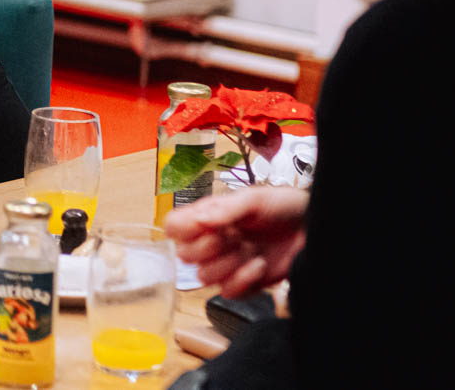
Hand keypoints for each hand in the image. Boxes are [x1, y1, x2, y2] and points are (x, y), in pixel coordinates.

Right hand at [163, 186, 308, 297]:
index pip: (173, 226)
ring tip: (247, 252)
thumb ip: (226, 209)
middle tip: (230, 238)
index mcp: (208, 216)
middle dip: (205, 249)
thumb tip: (198, 219)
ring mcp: (228, 263)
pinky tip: (258, 266)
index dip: (181, 230)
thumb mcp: (255, 199)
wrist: (317, 228)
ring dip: (225, 266)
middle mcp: (213, 240)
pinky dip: (242, 281)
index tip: (202, 227)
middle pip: (184, 255)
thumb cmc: (285, 206)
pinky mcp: (246, 283)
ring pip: (204, 277)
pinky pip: (228, 292)